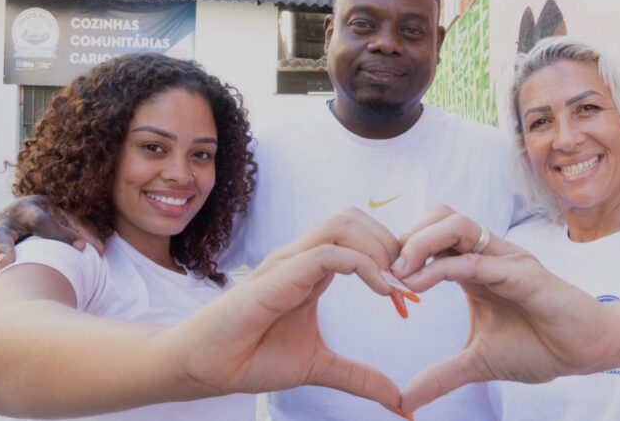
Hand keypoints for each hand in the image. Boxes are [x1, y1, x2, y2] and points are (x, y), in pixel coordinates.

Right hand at [0, 196, 104, 294]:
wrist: (20, 211)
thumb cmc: (49, 218)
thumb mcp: (65, 218)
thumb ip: (81, 232)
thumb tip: (100, 250)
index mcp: (28, 210)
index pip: (42, 221)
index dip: (62, 235)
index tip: (82, 248)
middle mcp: (6, 223)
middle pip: (0, 235)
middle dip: (3, 248)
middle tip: (7, 263)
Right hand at [171, 208, 406, 412]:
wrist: (208, 368)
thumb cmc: (252, 358)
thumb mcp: (320, 367)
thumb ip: (358, 376)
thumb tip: (399, 401)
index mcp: (312, 270)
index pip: (358, 238)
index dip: (391, 257)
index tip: (412, 293)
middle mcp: (302, 257)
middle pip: (354, 219)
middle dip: (390, 242)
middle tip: (409, 283)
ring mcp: (289, 261)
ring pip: (342, 224)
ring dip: (378, 248)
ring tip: (397, 286)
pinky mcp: (279, 274)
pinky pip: (328, 252)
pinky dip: (362, 265)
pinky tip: (382, 290)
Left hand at [393, 207, 616, 413]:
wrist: (587, 351)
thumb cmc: (540, 346)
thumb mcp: (477, 362)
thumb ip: (441, 375)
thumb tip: (404, 399)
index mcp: (475, 267)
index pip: (431, 237)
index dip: (401, 251)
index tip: (377, 278)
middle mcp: (488, 254)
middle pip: (439, 217)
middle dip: (405, 236)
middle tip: (383, 270)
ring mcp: (506, 259)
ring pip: (456, 225)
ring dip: (420, 242)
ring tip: (398, 272)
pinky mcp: (524, 273)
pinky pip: (477, 260)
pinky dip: (443, 268)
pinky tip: (419, 285)